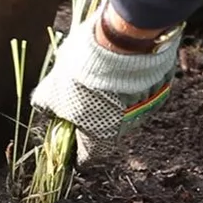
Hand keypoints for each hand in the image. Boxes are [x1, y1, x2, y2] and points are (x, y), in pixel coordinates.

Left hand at [30, 0, 182, 161]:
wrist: (122, 44)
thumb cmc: (83, 74)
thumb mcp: (53, 88)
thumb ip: (46, 104)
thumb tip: (43, 108)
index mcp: (98, 140)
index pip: (85, 158)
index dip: (73, 149)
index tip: (67, 135)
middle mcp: (125, 132)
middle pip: (105, 131)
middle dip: (92, 115)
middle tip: (80, 94)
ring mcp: (146, 111)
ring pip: (124, 109)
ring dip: (112, 96)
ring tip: (100, 72)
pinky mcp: (159, 89)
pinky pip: (141, 90)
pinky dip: (130, 81)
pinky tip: (119, 64)